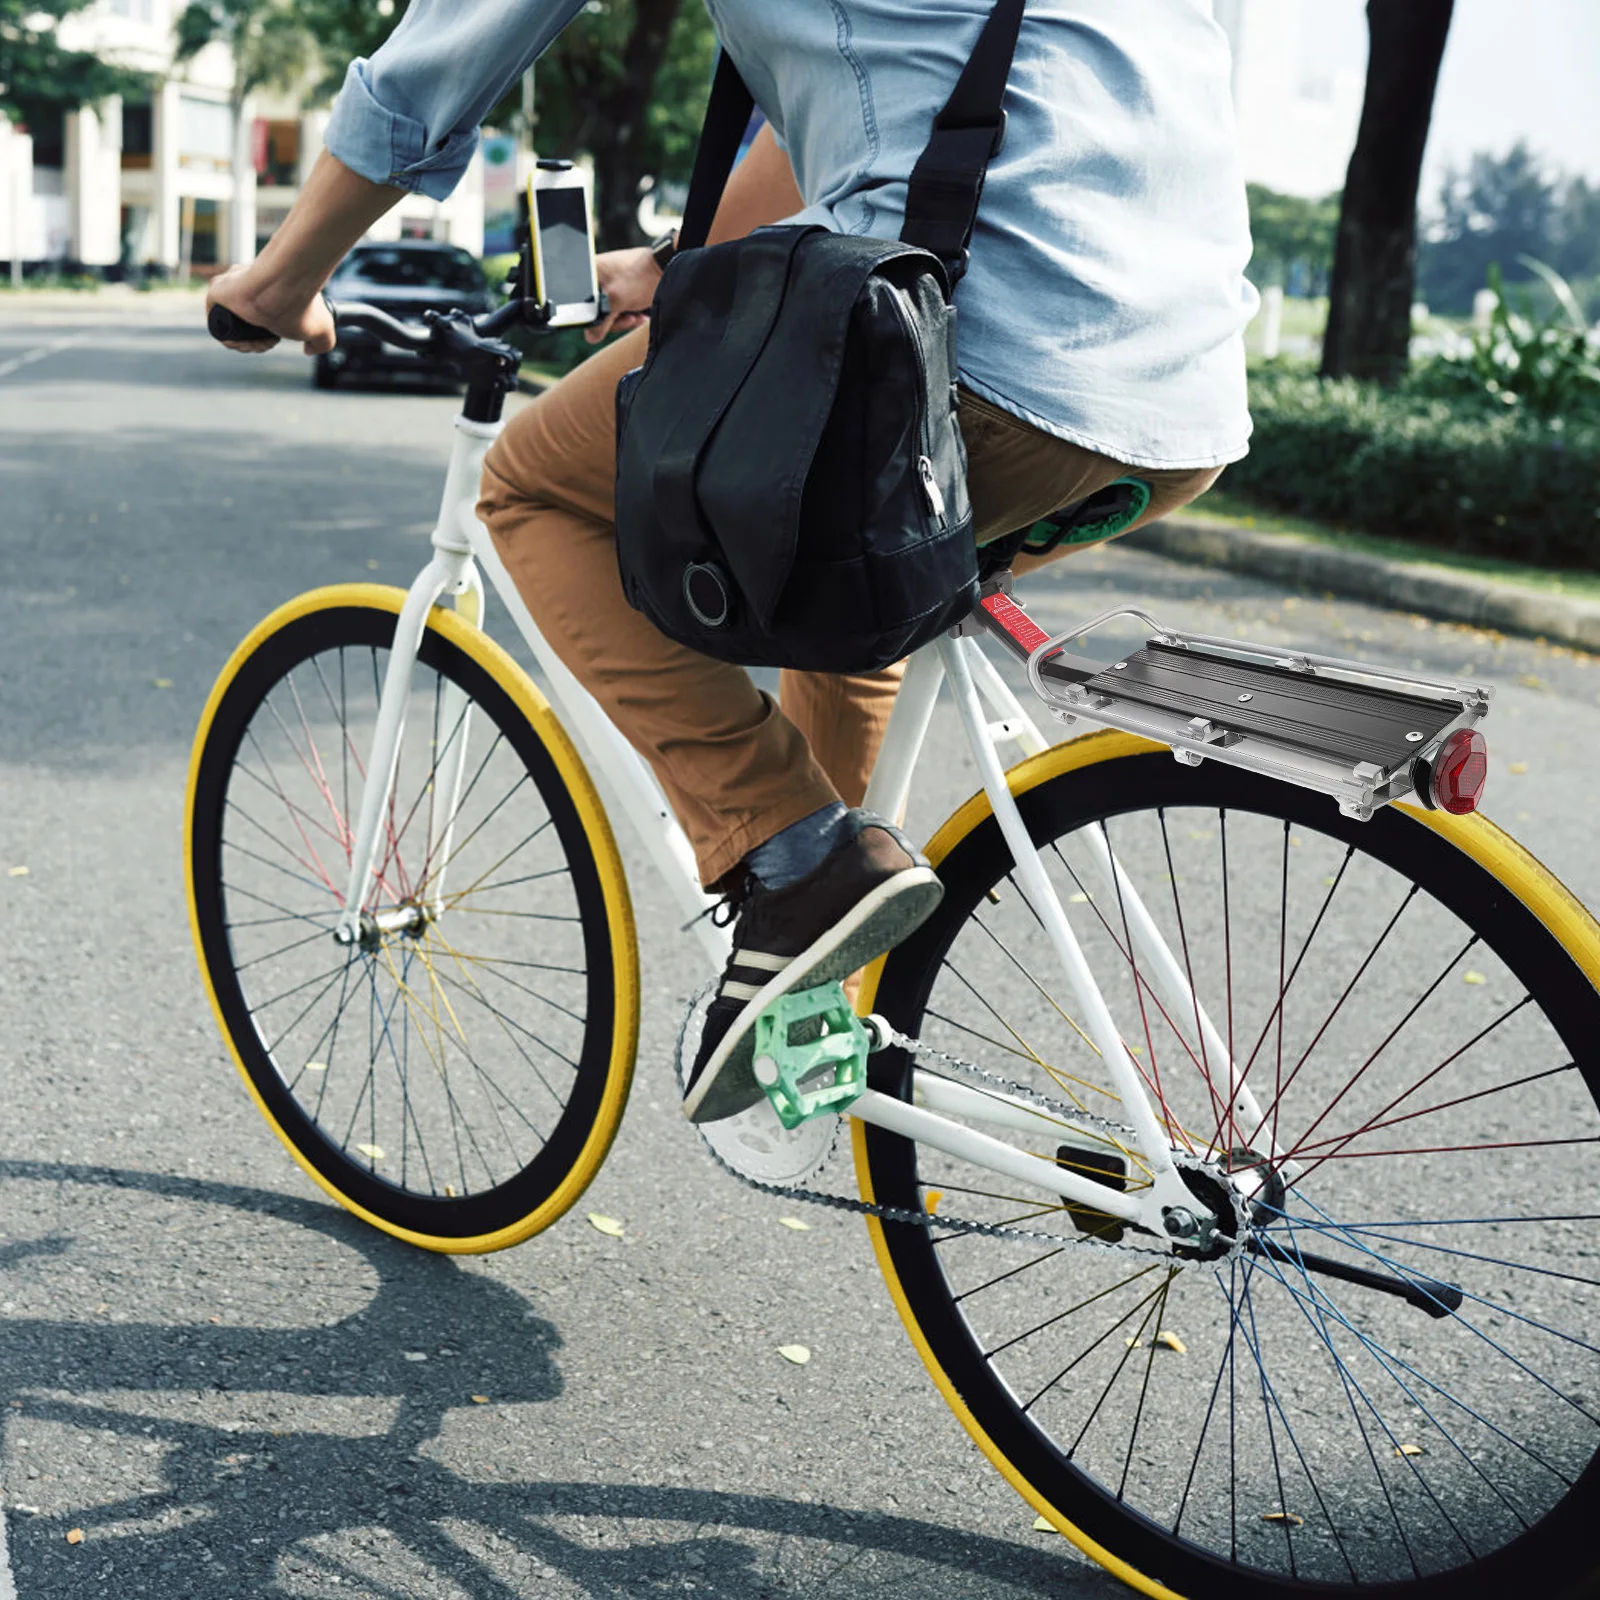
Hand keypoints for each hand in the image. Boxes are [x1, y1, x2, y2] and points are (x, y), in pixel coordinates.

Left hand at [206, 264, 336, 354]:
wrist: (284, 284)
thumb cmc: (303, 303)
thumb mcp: (323, 328)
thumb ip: (322, 343)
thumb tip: (308, 350)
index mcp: (268, 295)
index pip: (259, 323)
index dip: (264, 340)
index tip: (273, 342)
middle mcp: (248, 290)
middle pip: (243, 328)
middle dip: (255, 344)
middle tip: (267, 343)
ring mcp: (232, 290)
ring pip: (230, 328)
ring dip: (244, 344)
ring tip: (257, 342)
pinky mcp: (217, 291)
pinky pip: (217, 323)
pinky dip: (229, 339)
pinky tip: (242, 340)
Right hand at [584, 247, 661, 343]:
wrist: (664, 267)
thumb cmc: (640, 276)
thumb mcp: (616, 301)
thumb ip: (600, 321)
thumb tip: (592, 336)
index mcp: (587, 274)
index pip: (581, 307)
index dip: (597, 319)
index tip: (613, 321)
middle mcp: (594, 277)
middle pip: (595, 311)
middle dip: (615, 320)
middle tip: (630, 319)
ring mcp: (608, 282)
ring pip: (608, 312)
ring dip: (624, 319)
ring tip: (638, 317)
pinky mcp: (620, 288)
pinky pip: (618, 307)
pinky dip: (628, 313)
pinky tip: (640, 316)